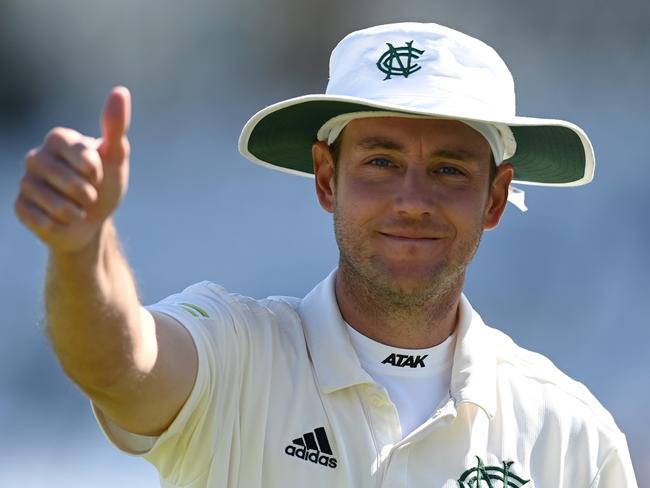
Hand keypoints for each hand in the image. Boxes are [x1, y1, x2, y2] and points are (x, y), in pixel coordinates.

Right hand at [15, 87, 131, 253]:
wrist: (93, 223)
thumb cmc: (105, 186)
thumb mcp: (115, 158)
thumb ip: (115, 127)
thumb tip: (121, 91)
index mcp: (58, 140)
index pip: (74, 150)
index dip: (92, 168)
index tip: (98, 174)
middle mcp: (37, 157)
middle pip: (63, 178)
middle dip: (87, 193)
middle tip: (90, 195)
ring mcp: (26, 182)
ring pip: (50, 200)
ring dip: (74, 211)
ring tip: (79, 209)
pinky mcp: (20, 207)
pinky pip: (39, 218)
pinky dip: (59, 224)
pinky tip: (62, 221)